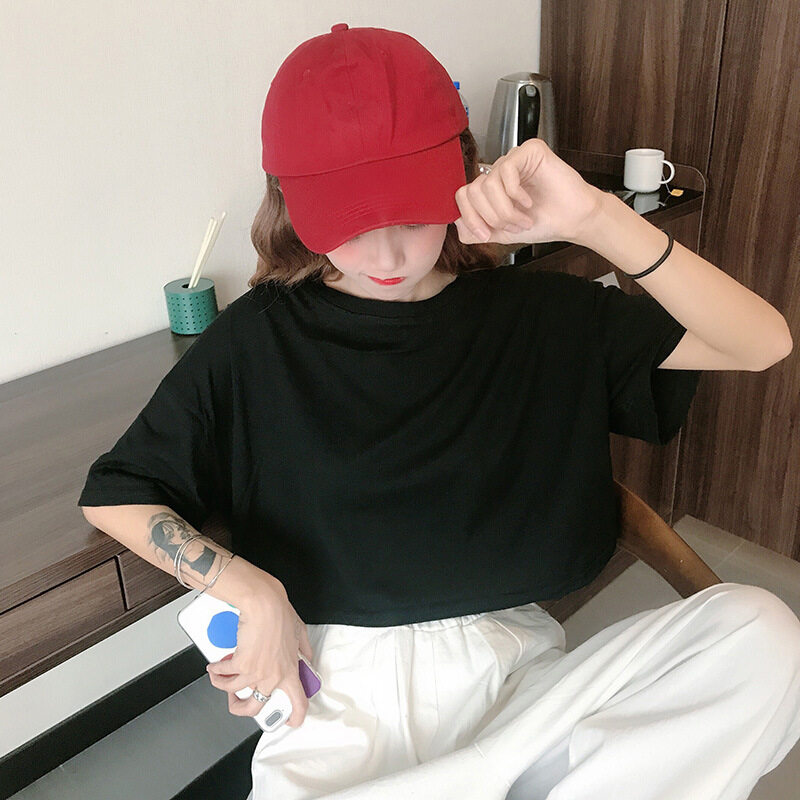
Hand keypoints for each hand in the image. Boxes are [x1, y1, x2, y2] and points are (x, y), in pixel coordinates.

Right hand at [205, 581, 314, 727]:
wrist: (264, 604)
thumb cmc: (280, 614)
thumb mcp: (300, 633)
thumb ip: (303, 649)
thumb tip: (306, 657)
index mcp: (290, 671)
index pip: (298, 704)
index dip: (293, 718)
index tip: (289, 721)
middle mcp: (273, 677)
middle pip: (255, 708)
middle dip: (240, 707)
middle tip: (237, 700)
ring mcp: (256, 673)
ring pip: (233, 692)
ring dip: (222, 685)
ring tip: (220, 676)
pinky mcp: (241, 665)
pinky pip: (223, 674)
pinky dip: (216, 671)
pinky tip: (215, 666)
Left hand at [453, 138, 604, 247]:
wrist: (572, 221)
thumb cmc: (543, 222)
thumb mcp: (501, 233)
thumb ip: (477, 230)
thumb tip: (457, 225)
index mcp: (490, 188)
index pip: (462, 196)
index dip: (470, 218)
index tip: (487, 234)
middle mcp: (498, 171)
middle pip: (473, 191)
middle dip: (492, 217)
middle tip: (512, 226)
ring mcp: (513, 159)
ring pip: (488, 184)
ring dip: (506, 210)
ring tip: (523, 218)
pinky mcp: (529, 150)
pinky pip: (507, 170)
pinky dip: (516, 193)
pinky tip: (529, 201)